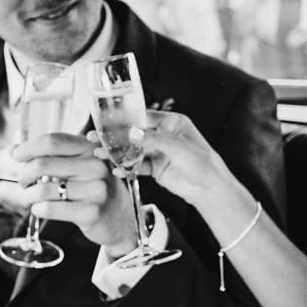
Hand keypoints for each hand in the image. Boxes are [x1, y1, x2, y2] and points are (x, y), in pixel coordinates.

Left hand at [12, 132, 138, 256]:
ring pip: (43, 189)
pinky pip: (50, 208)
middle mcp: (96, 166)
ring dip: (29, 195)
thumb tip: (15, 150)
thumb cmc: (92, 189)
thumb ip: (54, 156)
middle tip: (23, 181)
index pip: (53, 141)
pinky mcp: (92, 212)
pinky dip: (38, 209)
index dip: (28, 147)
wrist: (120, 218)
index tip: (16, 155)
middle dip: (24, 173)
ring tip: (30, 198)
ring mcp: (96, 190)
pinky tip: (40, 209)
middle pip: (43, 163)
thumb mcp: (81, 166)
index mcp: (91, 149)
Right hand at [97, 109, 232, 209]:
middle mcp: (163, 136)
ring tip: (99, 153)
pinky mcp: (156, 168)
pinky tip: (115, 169)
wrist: (209, 188)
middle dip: (115, 136)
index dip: (125, 119)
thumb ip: (154, 139)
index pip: (143, 117)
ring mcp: (159, 152)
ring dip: (116, 152)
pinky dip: (125, 167)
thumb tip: (132, 132)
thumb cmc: (203, 162)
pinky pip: (137, 166)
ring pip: (133, 150)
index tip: (107, 120)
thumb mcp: (178, 147)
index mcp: (172, 123)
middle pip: (134, 134)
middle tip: (96, 136)